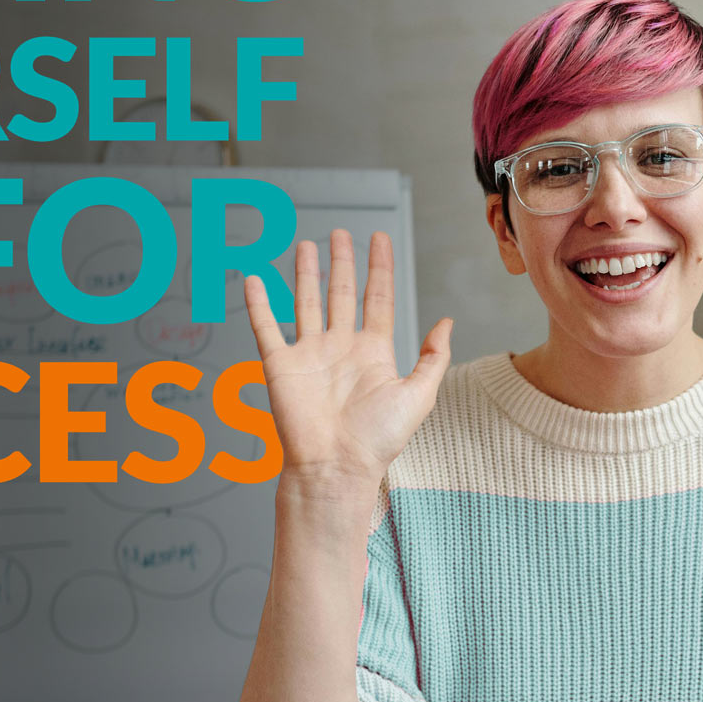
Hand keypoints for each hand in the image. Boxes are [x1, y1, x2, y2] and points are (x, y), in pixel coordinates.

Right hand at [243, 228, 452, 488]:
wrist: (336, 468)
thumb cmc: (377, 441)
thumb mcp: (419, 395)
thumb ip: (433, 357)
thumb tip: (447, 322)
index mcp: (374, 353)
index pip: (378, 298)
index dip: (379, 268)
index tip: (380, 240)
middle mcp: (341, 348)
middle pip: (342, 293)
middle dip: (342, 262)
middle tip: (341, 234)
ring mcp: (310, 354)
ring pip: (306, 302)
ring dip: (306, 274)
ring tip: (307, 246)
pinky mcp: (281, 365)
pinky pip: (266, 327)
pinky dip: (258, 303)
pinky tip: (255, 280)